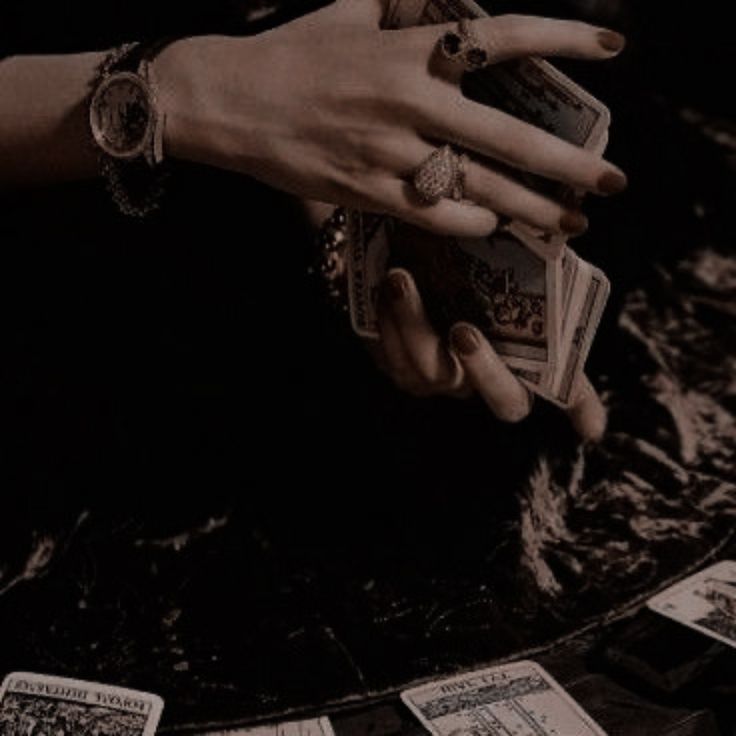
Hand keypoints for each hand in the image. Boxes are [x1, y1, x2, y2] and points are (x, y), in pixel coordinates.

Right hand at [153, 0, 626, 239]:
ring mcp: (389, 152)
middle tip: (613, 181)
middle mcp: (408, 102)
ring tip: (571, 222)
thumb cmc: (292, 54)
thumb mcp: (351, 10)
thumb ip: (405, 1)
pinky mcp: (367, 191)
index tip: (613, 50)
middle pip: (507, 135)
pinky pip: (434, 212)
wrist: (232, 100)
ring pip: (476, 186)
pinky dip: (471, 220)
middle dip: (568, 162)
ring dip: (530, 207)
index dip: (564, 40)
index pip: (503, 38)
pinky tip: (495, 224)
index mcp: (410, 51)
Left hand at [372, 268, 607, 440]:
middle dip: (487, 369)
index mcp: (525, 353)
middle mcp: (488, 378)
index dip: (582, 406)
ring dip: (414, 325)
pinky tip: (383, 286)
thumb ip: (528, 252)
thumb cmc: (464, 259)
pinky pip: (392, 358)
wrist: (400, 255)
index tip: (592, 428)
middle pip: (506, 401)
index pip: (569, 387)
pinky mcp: (400, 370)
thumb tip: (567, 220)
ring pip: (432, 374)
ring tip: (400, 278)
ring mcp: (443, 381)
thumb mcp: (497, 253)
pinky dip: (386, 322)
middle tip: (465, 331)